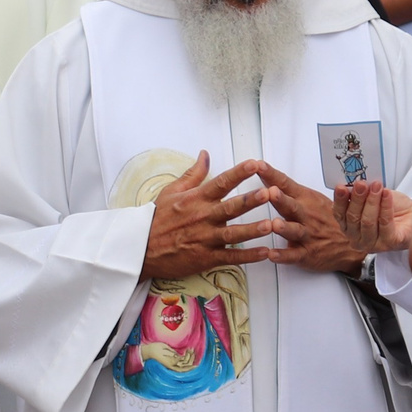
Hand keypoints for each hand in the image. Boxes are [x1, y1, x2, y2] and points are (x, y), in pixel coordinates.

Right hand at [139, 152, 273, 281]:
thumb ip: (193, 174)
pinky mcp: (206, 257)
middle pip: (230, 207)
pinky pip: (230, 257)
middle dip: (251, 200)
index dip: (239, 173)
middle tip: (269, 193)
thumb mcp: (171, 191)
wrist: (141, 249)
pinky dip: (248, 256)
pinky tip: (265, 253)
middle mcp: (202, 217)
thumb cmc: (158, 218)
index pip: (221, 183)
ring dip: (252, 229)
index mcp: (196, 199)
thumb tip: (205, 154)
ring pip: (233, 233)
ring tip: (270, 224)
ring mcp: (205, 239)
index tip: (255, 163)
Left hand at [254, 163, 367, 273]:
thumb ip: (290, 189)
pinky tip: (272, 255)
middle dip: (281, 199)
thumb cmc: (329, 219)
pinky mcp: (307, 254)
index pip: (286, 184)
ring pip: (294, 230)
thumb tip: (266, 173)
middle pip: (291, 206)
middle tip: (271, 192)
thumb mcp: (314, 199)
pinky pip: (294, 255)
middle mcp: (306, 216)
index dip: (272, 175)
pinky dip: (283, 256)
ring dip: (284, 227)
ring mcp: (307, 235)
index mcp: (306, 199)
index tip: (258, 165)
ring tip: (275, 224)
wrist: (353, 244)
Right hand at [334, 180, 411, 255]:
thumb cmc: (392, 208)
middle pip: (353, 218)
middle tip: (361, 184)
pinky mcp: (390, 243)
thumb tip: (352, 183)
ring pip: (367, 221)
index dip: (340, 201)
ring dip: (372, 201)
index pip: (339, 215)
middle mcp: (358, 239)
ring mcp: (374, 244)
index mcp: (349, 228)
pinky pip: (385, 223)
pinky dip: (385, 206)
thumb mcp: (372, 197)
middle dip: (356, 199)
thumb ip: (360, 194)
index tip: (341, 187)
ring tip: (377, 186)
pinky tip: (386, 194)